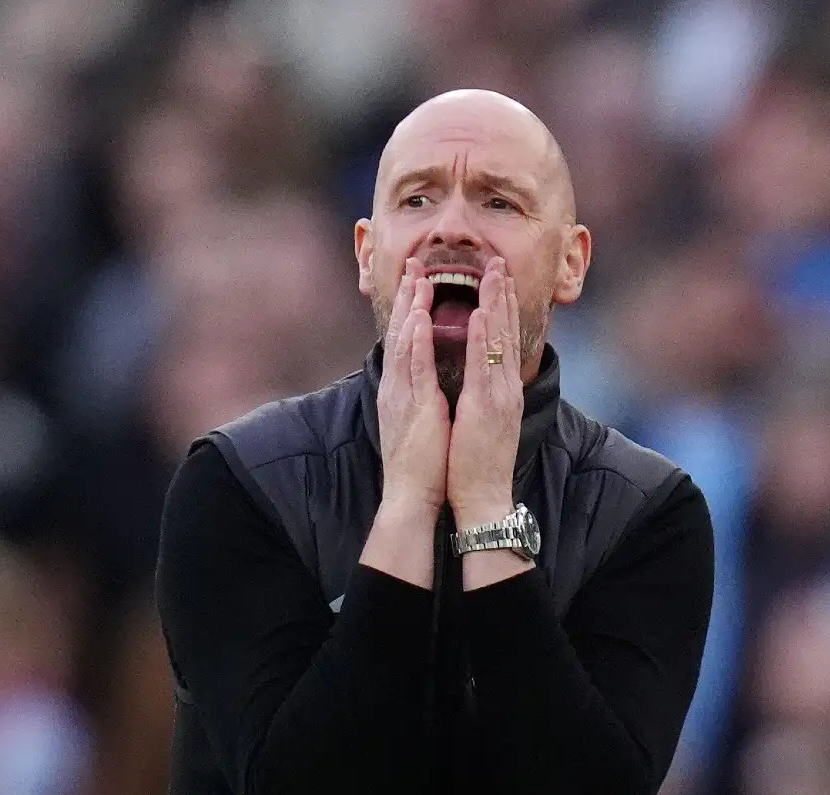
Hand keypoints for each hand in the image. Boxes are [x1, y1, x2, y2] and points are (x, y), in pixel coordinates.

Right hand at [376, 258, 450, 513]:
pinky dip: (417, 340)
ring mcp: (403, 395)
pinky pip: (414, 367)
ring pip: (407, 342)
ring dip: (412, 307)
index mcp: (403, 390)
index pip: (407, 341)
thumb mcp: (422, 420)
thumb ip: (423, 396)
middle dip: (408, 297)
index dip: (411, 309)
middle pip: (402, 333)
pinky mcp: (414, 407)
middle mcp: (399, 387)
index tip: (418, 281)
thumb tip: (430, 381)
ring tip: (418, 277)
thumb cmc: (424, 463)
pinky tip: (421, 317)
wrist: (412, 495)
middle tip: (415, 264)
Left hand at [447, 257, 522, 525]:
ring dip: (496, 304)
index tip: (498, 278)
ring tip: (494, 272)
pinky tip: (481, 314)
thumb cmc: (477, 463)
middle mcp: (505, 387)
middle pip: (507, 331)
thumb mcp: (483, 421)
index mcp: (502, 390)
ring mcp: (499, 395)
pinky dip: (484, 338)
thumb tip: (480, 378)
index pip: (504, 339)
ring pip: (500, 341)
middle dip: (503, 294)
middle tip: (499, 260)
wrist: (484, 497)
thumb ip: (484, 396)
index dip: (502, 306)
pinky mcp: (487, 407)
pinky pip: (485, 366)